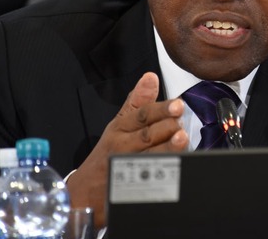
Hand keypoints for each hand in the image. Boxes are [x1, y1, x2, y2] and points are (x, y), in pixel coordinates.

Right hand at [66, 72, 188, 227]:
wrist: (86, 190)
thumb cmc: (108, 152)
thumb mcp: (119, 123)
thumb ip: (137, 101)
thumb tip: (151, 77)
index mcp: (120, 128)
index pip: (142, 115)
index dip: (160, 109)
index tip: (177, 104)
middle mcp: (123, 147)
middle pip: (147, 135)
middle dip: (166, 128)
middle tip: (181, 122)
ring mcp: (127, 167)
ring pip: (150, 156)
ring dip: (167, 147)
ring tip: (182, 139)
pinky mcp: (132, 186)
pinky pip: (150, 177)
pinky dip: (164, 171)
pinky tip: (177, 164)